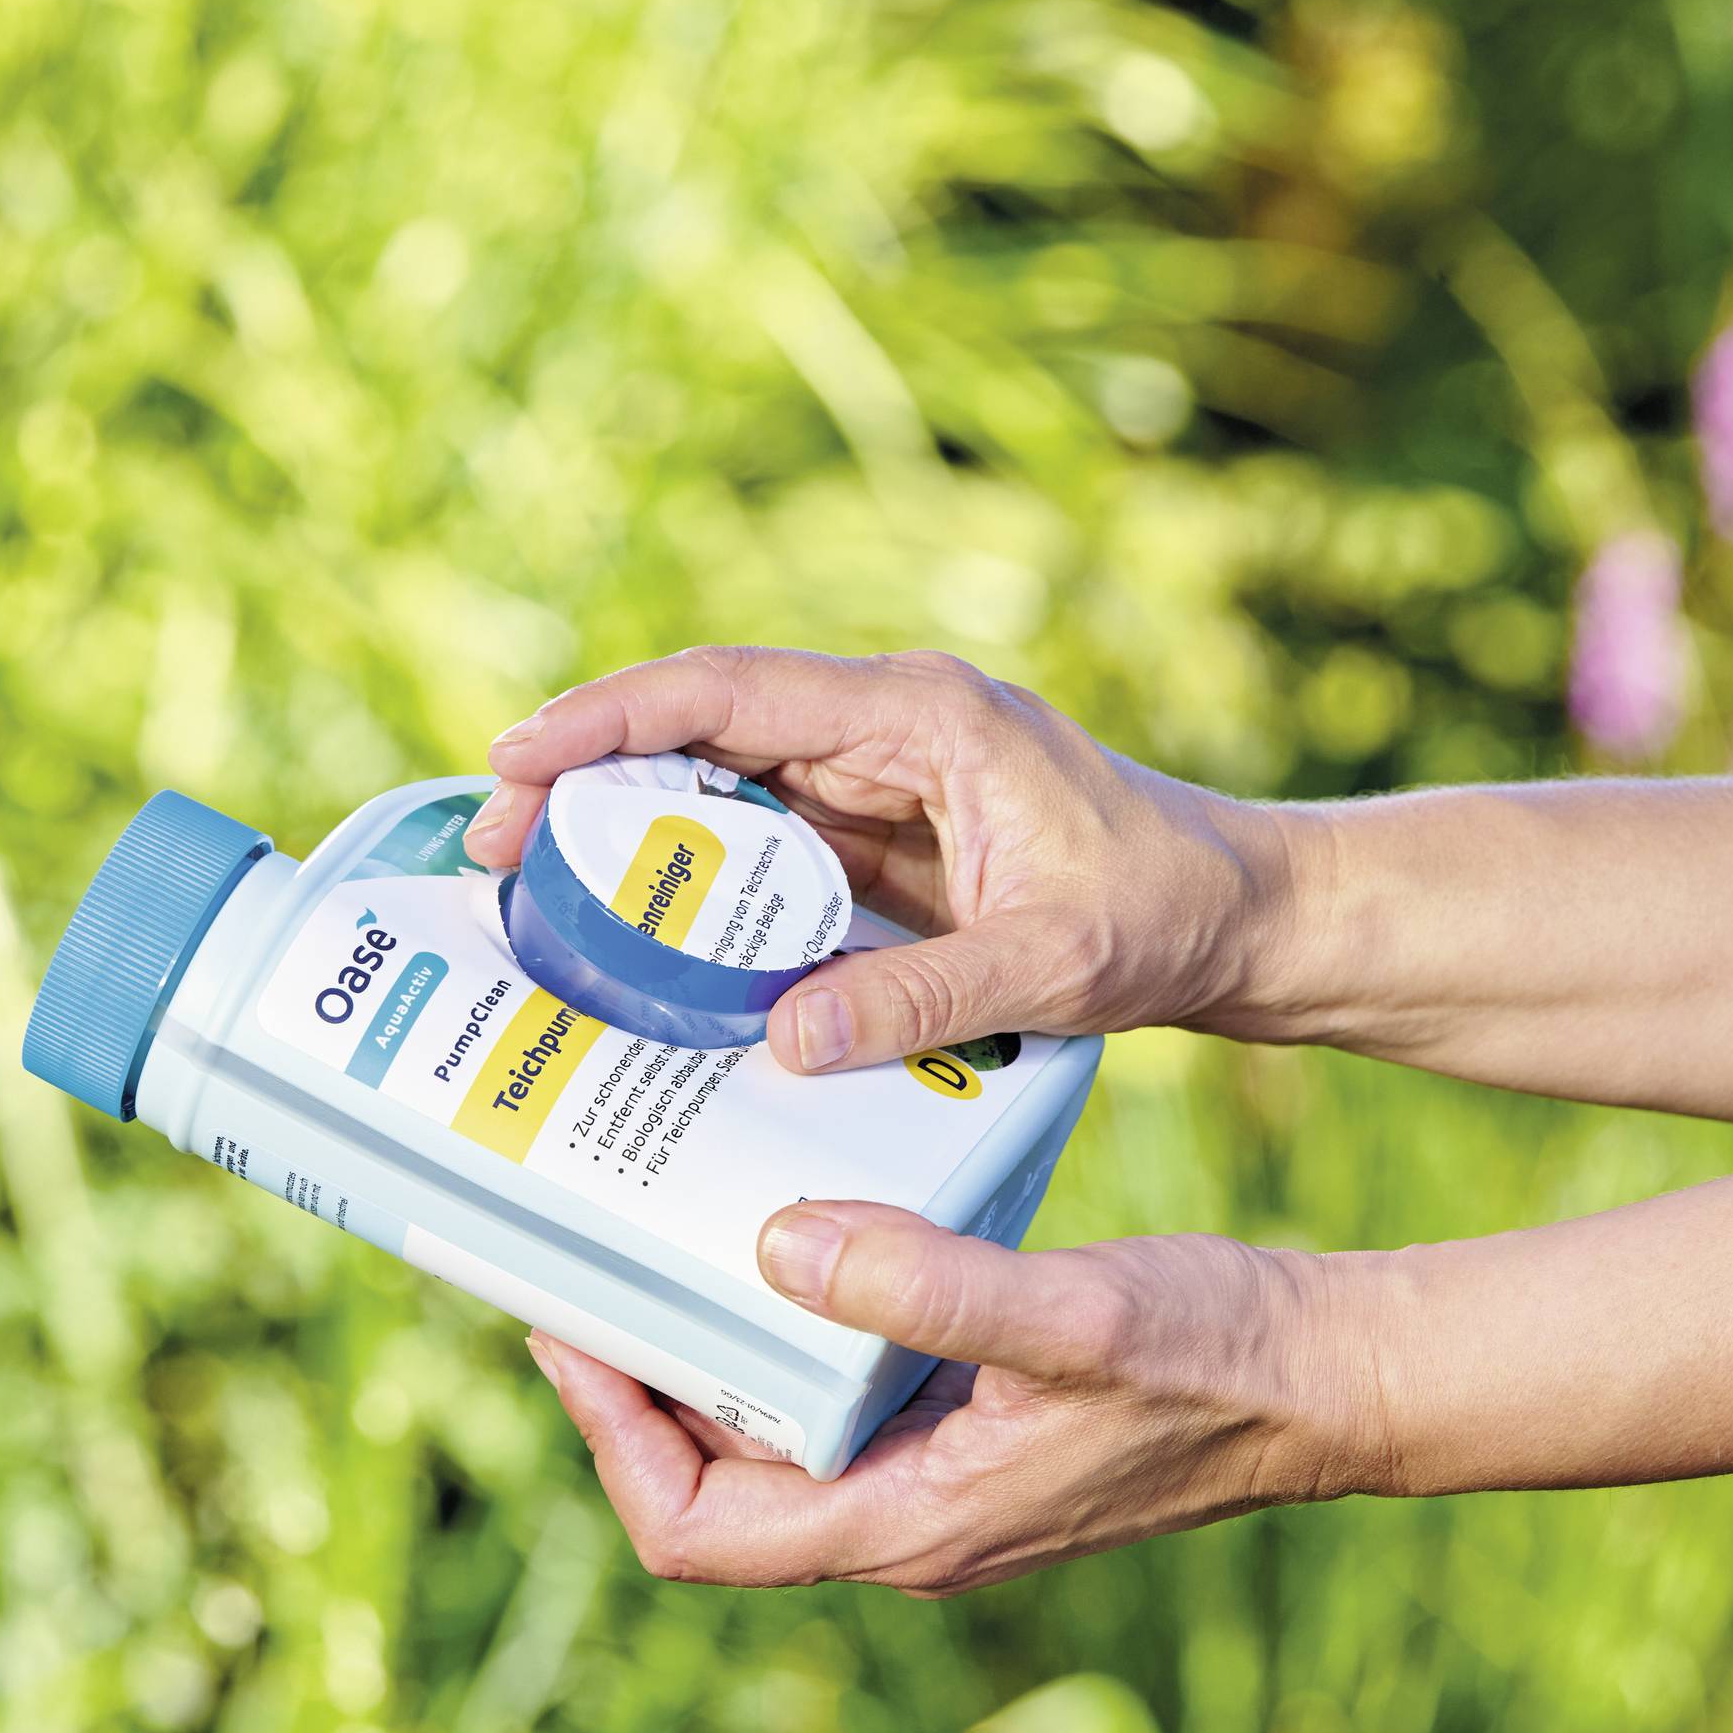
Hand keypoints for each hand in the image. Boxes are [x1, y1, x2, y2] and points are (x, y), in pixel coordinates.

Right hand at [463, 646, 1300, 1073]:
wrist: (1242, 918)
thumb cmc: (1166, 912)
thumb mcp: (1055, 963)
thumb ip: (925, 996)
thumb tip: (783, 1042)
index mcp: (922, 714)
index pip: (731, 690)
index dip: (611, 718)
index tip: (515, 760)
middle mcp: (885, 729)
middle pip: (700, 730)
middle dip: (587, 778)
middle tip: (490, 853)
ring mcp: (878, 783)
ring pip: (718, 788)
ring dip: (628, 833)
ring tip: (530, 896)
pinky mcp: (878, 842)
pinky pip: (759, 851)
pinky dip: (689, 886)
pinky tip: (634, 943)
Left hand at [525, 1200, 1387, 1595]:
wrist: (1327, 1374)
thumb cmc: (1216, 1357)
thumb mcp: (1073, 1312)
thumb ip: (930, 1287)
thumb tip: (780, 1248)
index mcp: (909, 1522)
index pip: (699, 1528)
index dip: (612, 1436)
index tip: (570, 1324)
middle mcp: (903, 1515)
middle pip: (711, 1477)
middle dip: (635, 1378)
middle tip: (586, 1254)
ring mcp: (931, 1474)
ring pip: (769, 1431)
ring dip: (704, 1346)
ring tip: (655, 1231)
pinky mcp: (961, 1424)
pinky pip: (834, 1389)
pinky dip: (785, 1321)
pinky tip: (778, 1229)